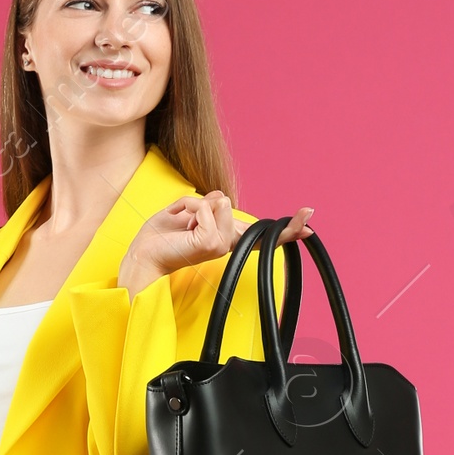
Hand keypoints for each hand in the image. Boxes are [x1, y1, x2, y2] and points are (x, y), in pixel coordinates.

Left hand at [118, 196, 315, 297]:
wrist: (144, 255)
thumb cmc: (163, 236)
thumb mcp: (189, 212)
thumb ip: (210, 203)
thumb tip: (223, 199)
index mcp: (227, 238)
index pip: (261, 233)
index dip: (288, 226)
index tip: (309, 216)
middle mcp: (228, 243)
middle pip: (252, 223)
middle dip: (249, 214)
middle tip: (257, 218)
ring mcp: (221, 245)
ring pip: (219, 202)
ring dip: (195, 206)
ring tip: (183, 225)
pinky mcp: (211, 242)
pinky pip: (205, 206)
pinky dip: (188, 209)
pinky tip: (181, 226)